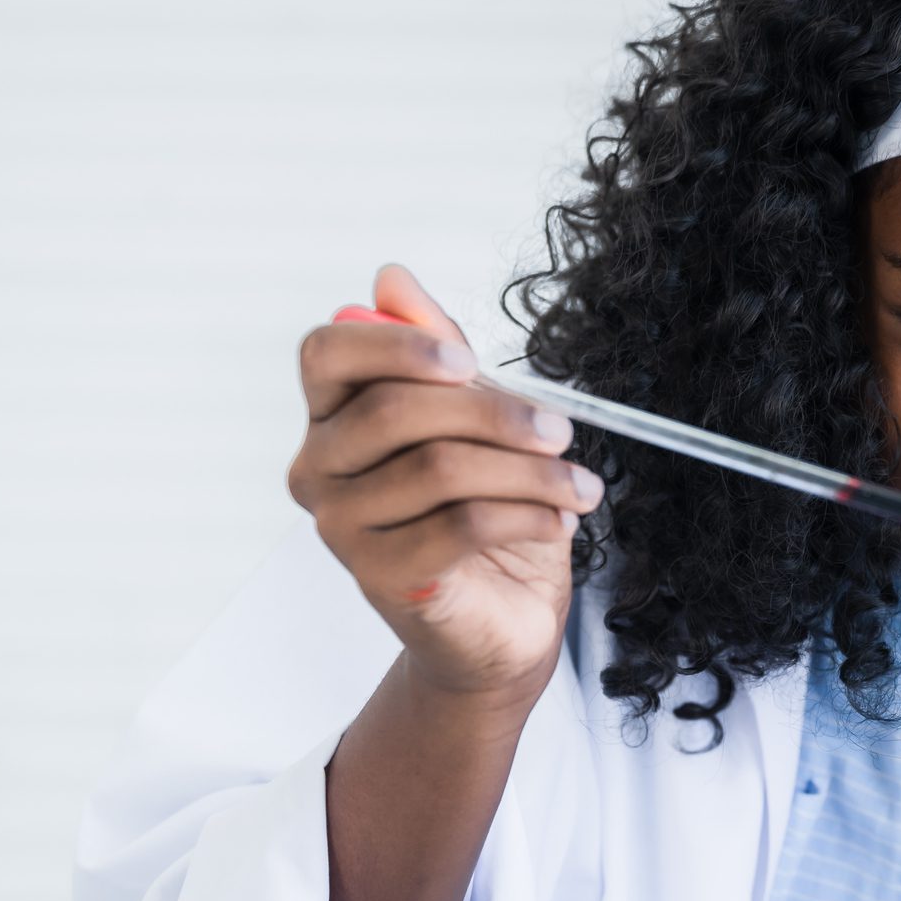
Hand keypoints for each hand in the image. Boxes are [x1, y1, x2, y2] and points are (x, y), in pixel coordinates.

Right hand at [289, 264, 601, 705]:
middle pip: (395, 408)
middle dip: (495, 412)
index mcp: (332, 418)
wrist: (500, 622)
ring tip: (581, 487)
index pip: (326, 354)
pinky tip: (559, 520)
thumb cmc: (483, 510)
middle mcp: (319, 469)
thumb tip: (391, 279)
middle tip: (561, 429)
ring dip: (530, 471)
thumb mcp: (473, 420)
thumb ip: (436, 350)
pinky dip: (525, 515)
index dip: (395, 343)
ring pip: (440, 469)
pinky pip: (460, 525)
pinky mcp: (381, 578)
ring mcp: (342, 528)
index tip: (468, 360)